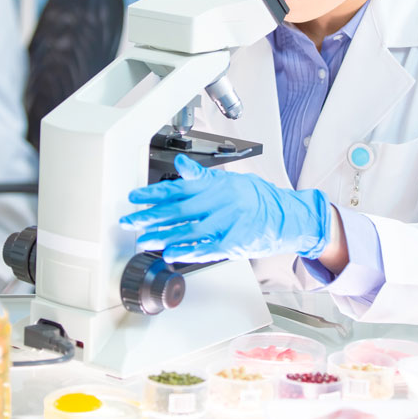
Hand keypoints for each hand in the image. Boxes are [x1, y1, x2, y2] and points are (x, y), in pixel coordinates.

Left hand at [120, 153, 331, 262]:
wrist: (287, 217)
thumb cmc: (258, 198)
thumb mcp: (230, 180)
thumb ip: (202, 176)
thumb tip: (181, 164)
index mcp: (217, 184)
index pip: (179, 187)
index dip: (154, 193)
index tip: (135, 197)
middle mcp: (221, 202)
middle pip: (179, 210)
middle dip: (151, 217)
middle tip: (130, 222)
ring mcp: (228, 223)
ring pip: (189, 231)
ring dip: (163, 237)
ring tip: (144, 241)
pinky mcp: (234, 243)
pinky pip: (205, 249)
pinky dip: (186, 252)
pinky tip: (170, 254)